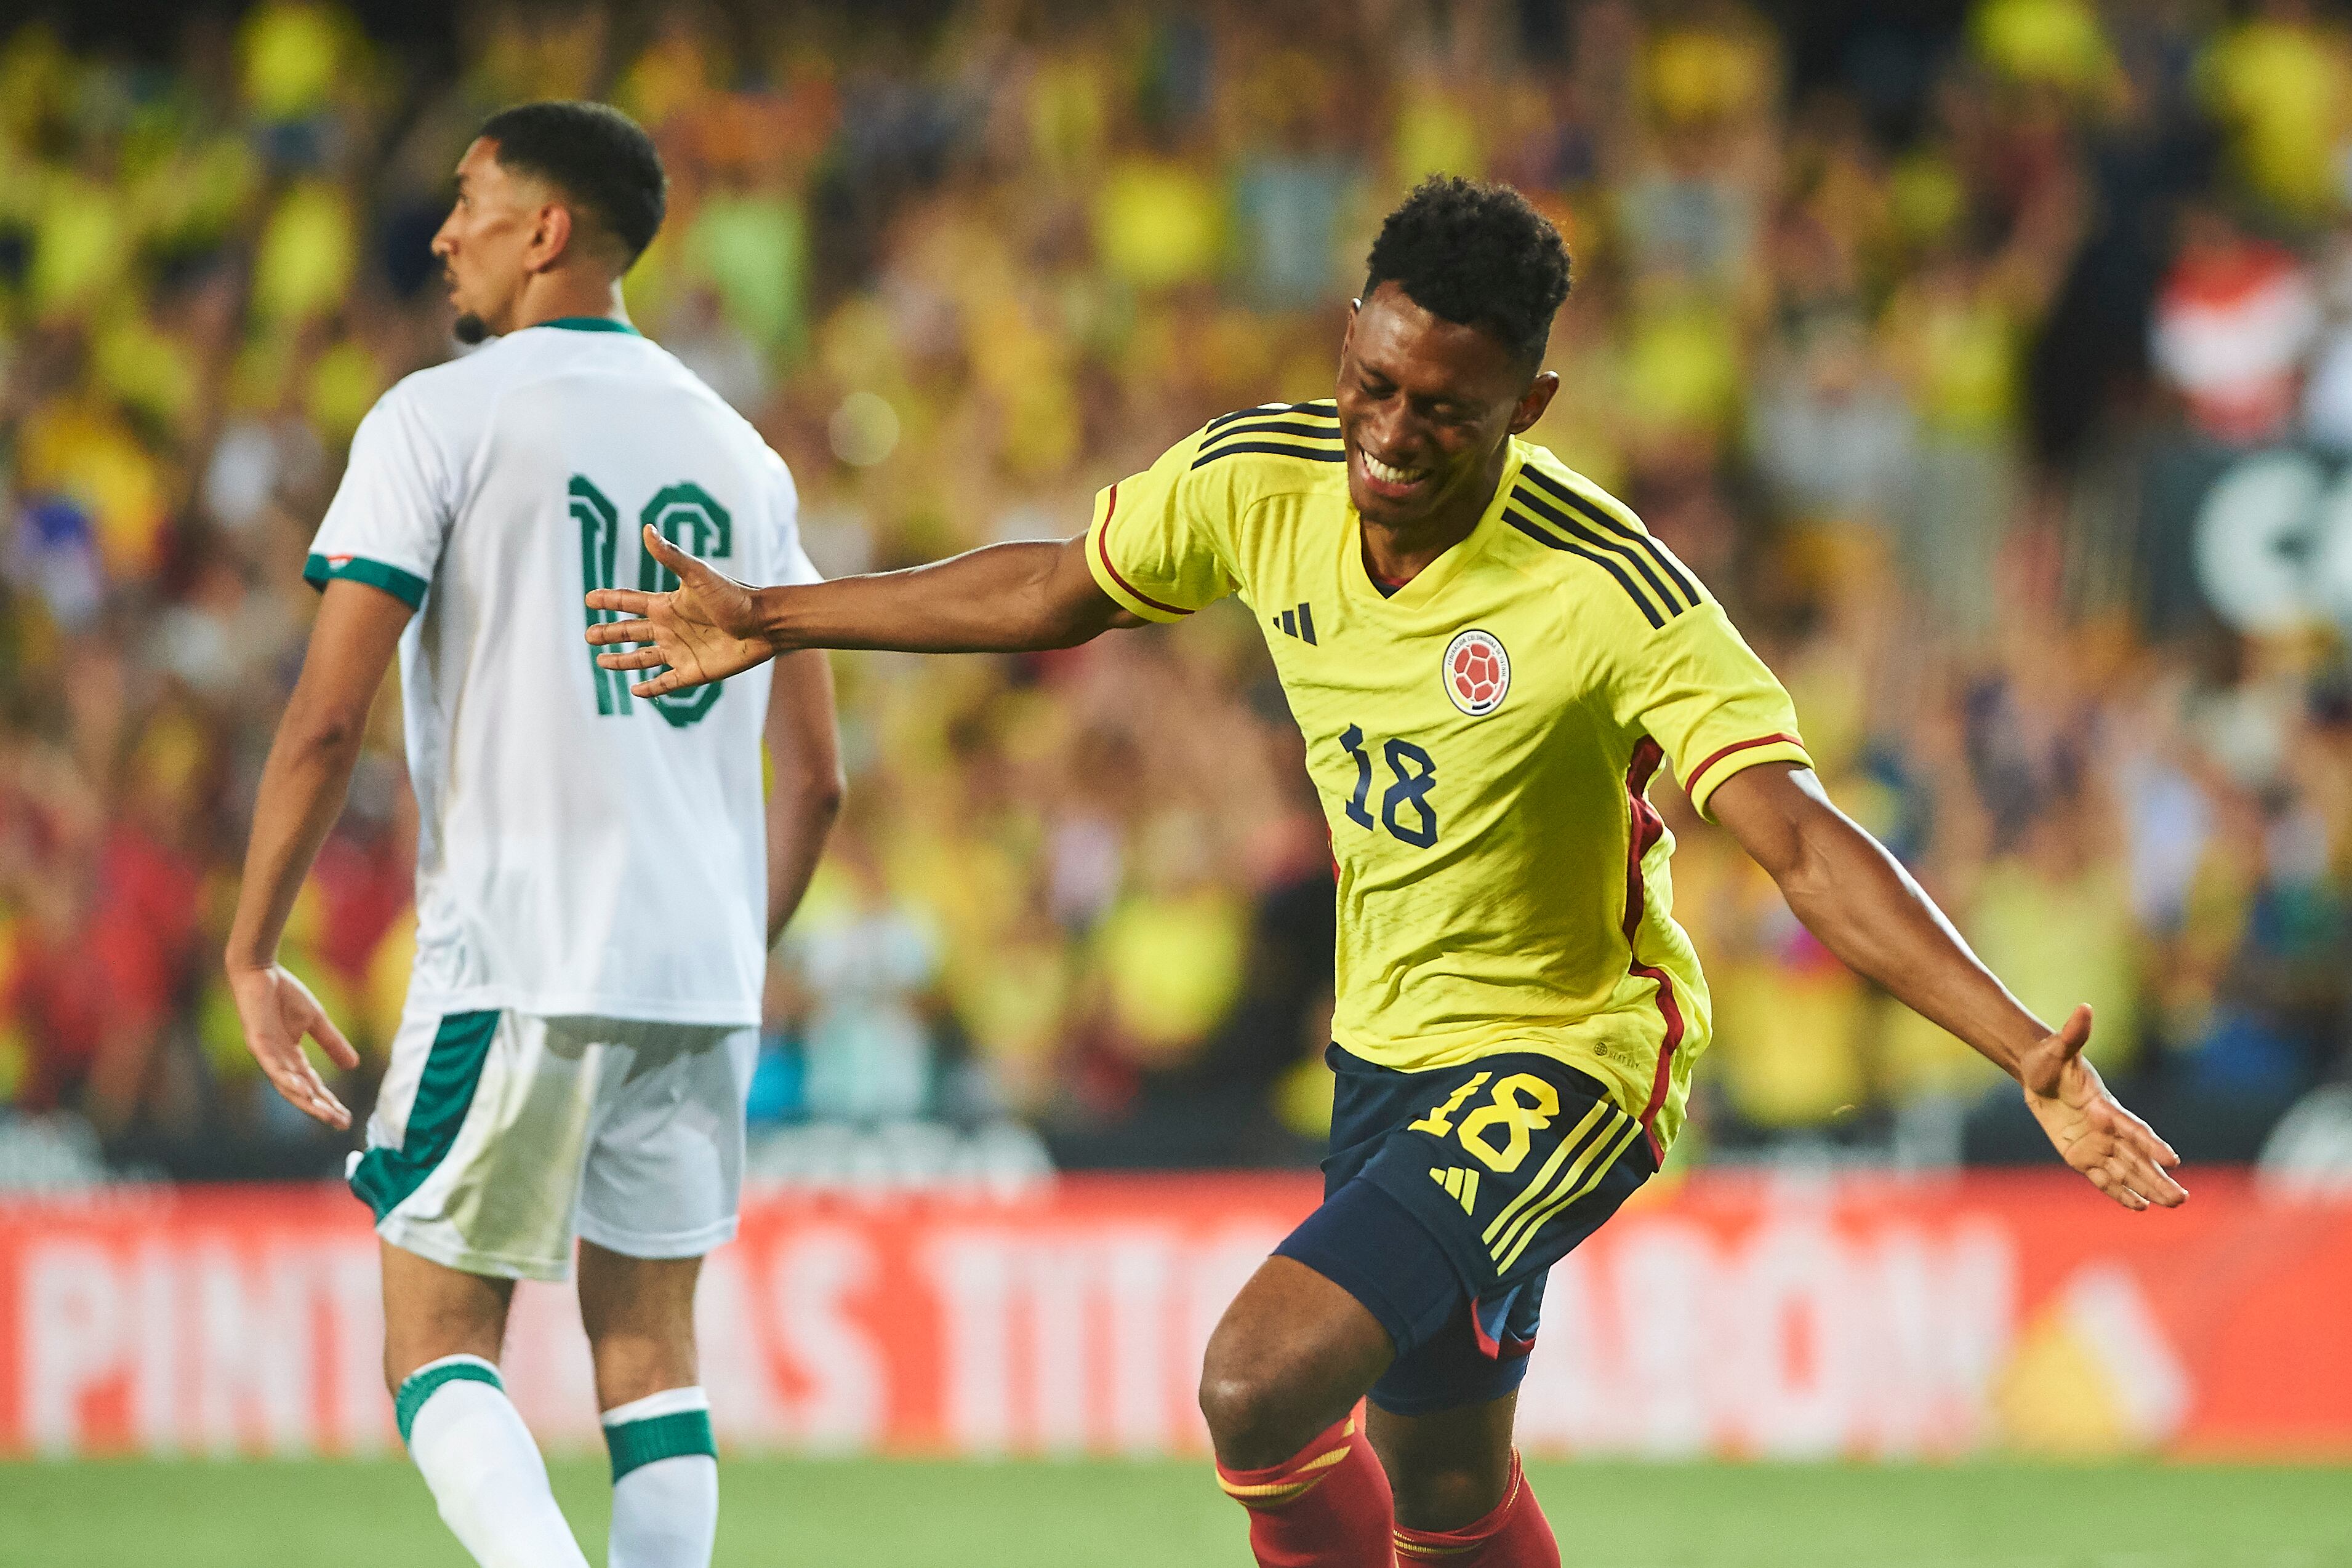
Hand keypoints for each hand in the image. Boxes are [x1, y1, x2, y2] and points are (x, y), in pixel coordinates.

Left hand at [225, 960, 359, 1129]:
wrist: (261, 971)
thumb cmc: (284, 992)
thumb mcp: (317, 1020)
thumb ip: (332, 1043)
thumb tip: (354, 1065)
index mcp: (291, 1056)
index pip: (313, 1085)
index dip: (329, 1101)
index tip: (346, 1116)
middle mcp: (278, 1061)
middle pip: (302, 1093)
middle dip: (321, 1109)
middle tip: (341, 1123)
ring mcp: (267, 1054)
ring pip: (288, 1086)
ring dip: (307, 1102)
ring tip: (326, 1114)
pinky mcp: (257, 1043)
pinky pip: (273, 1067)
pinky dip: (287, 1080)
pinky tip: (302, 1090)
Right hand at [586, 526, 775, 696]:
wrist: (764, 623)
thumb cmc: (733, 596)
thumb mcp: (698, 575)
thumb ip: (671, 556)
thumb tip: (647, 529)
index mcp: (667, 605)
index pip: (629, 602)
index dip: (609, 600)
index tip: (588, 599)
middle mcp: (670, 628)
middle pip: (630, 631)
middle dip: (609, 633)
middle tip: (588, 635)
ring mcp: (680, 650)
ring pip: (642, 658)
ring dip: (622, 661)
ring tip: (601, 661)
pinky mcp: (693, 672)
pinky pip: (665, 682)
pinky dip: (650, 688)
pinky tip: (634, 691)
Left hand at [2019, 1004, 2186, 1211]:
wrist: (2038, 1072)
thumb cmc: (2050, 1058)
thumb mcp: (2058, 1048)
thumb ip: (2074, 1033)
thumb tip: (2084, 1008)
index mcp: (2105, 1105)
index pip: (2133, 1128)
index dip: (2151, 1143)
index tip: (2173, 1160)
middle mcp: (2107, 1128)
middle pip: (2137, 1157)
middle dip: (2158, 1177)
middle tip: (2183, 1198)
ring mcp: (2096, 1143)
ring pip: (2126, 1170)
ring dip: (2148, 1188)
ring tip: (2172, 1204)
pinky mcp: (2081, 1155)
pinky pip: (2103, 1177)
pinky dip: (2119, 1191)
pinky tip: (2139, 1206)